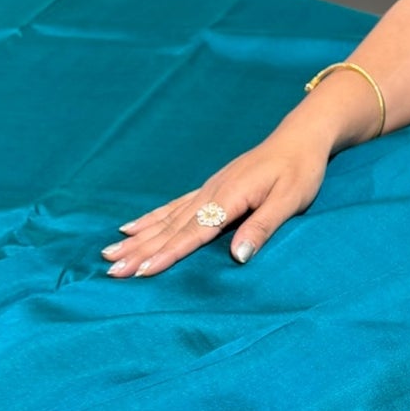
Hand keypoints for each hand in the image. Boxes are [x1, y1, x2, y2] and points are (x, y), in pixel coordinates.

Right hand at [102, 121, 331, 277]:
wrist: (298, 138)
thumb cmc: (301, 171)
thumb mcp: (291, 201)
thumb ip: (263, 227)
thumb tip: (238, 257)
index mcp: (230, 198)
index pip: (193, 233)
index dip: (168, 254)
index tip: (142, 272)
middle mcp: (211, 193)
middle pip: (170, 228)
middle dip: (140, 251)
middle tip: (111, 270)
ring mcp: (206, 190)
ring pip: (165, 219)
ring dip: (137, 239)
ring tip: (109, 253)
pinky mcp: (208, 189)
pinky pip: (172, 208)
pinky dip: (149, 220)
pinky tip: (130, 229)